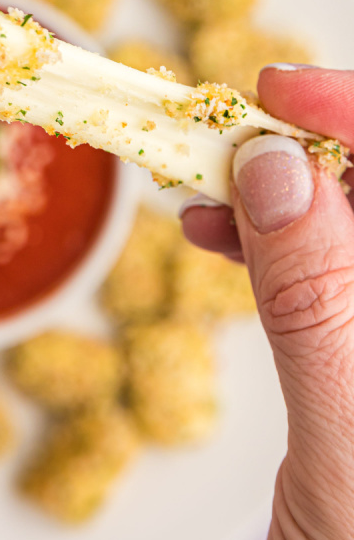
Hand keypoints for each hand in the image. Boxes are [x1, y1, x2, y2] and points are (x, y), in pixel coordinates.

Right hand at [181, 65, 353, 539]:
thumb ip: (321, 307)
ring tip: (202, 183)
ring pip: (347, 218)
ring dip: (276, 185)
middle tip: (220, 136)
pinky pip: (322, 263)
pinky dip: (266, 235)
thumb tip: (277, 170)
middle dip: (307, 143)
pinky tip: (217, 231)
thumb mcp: (352, 449)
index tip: (275, 91)